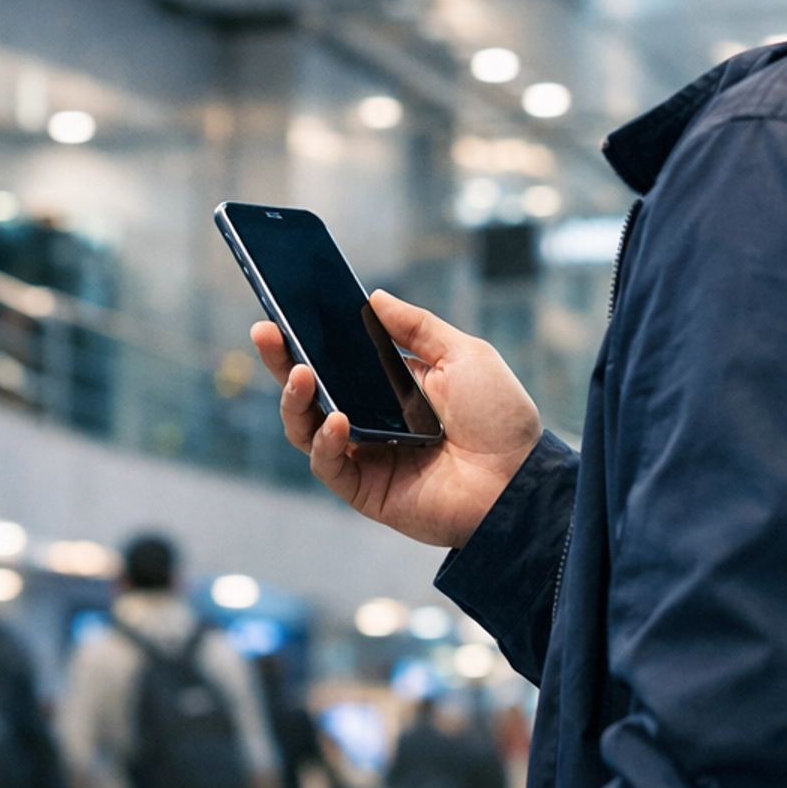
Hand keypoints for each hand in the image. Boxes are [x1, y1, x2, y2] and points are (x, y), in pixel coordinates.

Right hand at [250, 291, 541, 548]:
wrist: (519, 479)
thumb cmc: (499, 417)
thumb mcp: (463, 355)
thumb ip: (416, 327)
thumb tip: (373, 298)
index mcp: (392, 385)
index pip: (339, 357)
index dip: (309, 335)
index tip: (284, 307)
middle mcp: (371, 418)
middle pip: (311, 390)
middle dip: (283, 360)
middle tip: (266, 331)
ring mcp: (365, 454)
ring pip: (306, 428)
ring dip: (294, 399)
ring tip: (301, 373)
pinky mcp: (365, 489)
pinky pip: (329, 465)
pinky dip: (325, 442)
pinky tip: (337, 420)